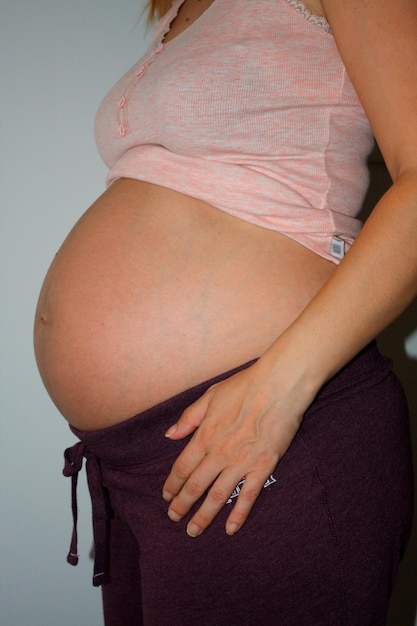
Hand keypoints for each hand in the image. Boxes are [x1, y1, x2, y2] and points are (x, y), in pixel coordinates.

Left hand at [162, 359, 310, 536]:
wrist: (278, 386)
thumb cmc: (244, 386)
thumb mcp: (210, 396)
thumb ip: (189, 418)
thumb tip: (170, 435)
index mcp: (205, 435)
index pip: (182, 467)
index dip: (172, 484)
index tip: (166, 496)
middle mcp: (219, 453)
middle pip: (195, 486)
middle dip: (182, 505)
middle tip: (174, 518)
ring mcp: (241, 462)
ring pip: (217, 496)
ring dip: (203, 515)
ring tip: (194, 530)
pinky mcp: (263, 467)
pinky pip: (248, 495)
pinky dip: (238, 514)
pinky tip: (230, 528)